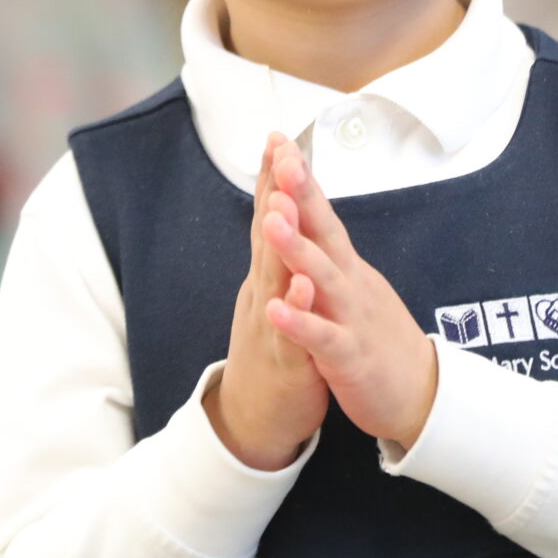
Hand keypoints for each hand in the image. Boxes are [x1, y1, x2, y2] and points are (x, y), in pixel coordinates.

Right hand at [205, 132, 330, 470]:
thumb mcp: (273, 297)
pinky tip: (303, 285)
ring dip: (278, 243)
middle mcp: (263, 294)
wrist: (254, 421)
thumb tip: (280, 212)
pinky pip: (292, 334)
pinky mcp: (285, 364)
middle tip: (279, 149)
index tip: (278, 136)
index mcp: (267, 277)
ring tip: (281, 206)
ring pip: (273, 280)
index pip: (271, 219)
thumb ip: (276, 257)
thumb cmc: (272, 352)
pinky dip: (296, 308)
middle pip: (268, 236)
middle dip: (275, 192)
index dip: (274, 179)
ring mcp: (271, 327)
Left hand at [260, 138, 439, 450]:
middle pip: (326, 232)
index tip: (279, 142)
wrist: (421, 396)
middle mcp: (351, 283)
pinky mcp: (350, 357)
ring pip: (324, 278)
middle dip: (302, 195)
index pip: (322, 214)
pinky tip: (275, 308)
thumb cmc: (379, 338)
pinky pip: (322, 338)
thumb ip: (329, 252)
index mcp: (346, 267)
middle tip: (283, 159)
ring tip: (271, 219)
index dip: (301, 180)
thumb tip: (307, 210)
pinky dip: (299, 322)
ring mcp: (352, 318)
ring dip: (297, 248)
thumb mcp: (352, 287)